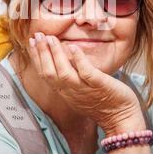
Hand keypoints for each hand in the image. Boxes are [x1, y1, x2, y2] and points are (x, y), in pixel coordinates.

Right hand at [27, 32, 144, 130]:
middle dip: (40, 53)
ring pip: (63, 73)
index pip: (44, 73)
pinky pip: (86, 72)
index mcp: (64, 91)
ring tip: (50, 38)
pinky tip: (73, 46)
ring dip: (55, 54)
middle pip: (48, 73)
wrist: (121, 119)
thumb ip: (70, 77)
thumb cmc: (102, 103)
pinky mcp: (99, 85)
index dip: (36, 57)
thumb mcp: (79, 92)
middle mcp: (70, 91)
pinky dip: (78, 59)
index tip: (31, 42)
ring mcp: (84, 89)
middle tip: (36, 35)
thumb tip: (64, 57)